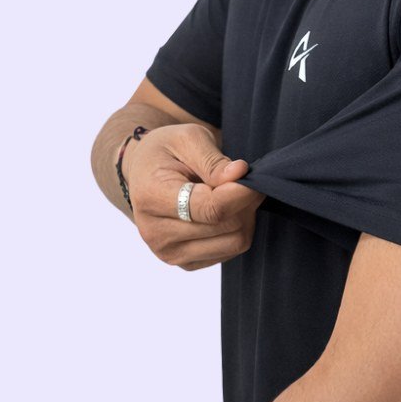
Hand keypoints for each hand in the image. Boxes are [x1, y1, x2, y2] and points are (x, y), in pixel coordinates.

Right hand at [123, 123, 264, 270]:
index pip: (209, 209)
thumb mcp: (188, 139)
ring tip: (235, 193)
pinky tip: (226, 209)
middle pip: (226, 226)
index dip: (240, 194)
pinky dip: (237, 229)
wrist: (147, 170)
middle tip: (245, 179)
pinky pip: (230, 252)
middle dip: (245, 201)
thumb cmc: (168, 149)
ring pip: (234, 243)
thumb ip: (213, 160)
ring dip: (245, 216)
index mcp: (152, 197)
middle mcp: (156, 233)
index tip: (253, 177)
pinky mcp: (185, 263)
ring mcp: (169, 253)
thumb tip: (240, 174)